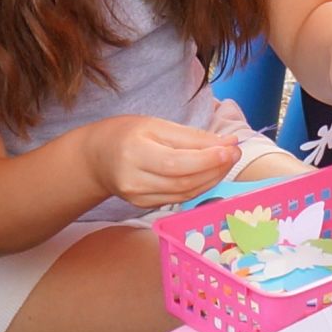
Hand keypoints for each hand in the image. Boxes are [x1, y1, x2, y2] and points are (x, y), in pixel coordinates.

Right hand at [87, 117, 241, 210]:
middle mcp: (134, 180)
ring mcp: (138, 197)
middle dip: (215, 169)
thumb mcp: (155, 125)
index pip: (177, 163)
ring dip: (212, 179)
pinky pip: (178, 199)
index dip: (208, 159)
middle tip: (235, 153)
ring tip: (226, 162)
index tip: (232, 148)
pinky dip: (199, 187)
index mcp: (134, 153)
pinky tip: (210, 174)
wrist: (96, 158)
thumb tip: (227, 143)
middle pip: (184, 182)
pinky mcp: (144, 206)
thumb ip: (191, 136)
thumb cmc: (126, 134)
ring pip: (184, 194)